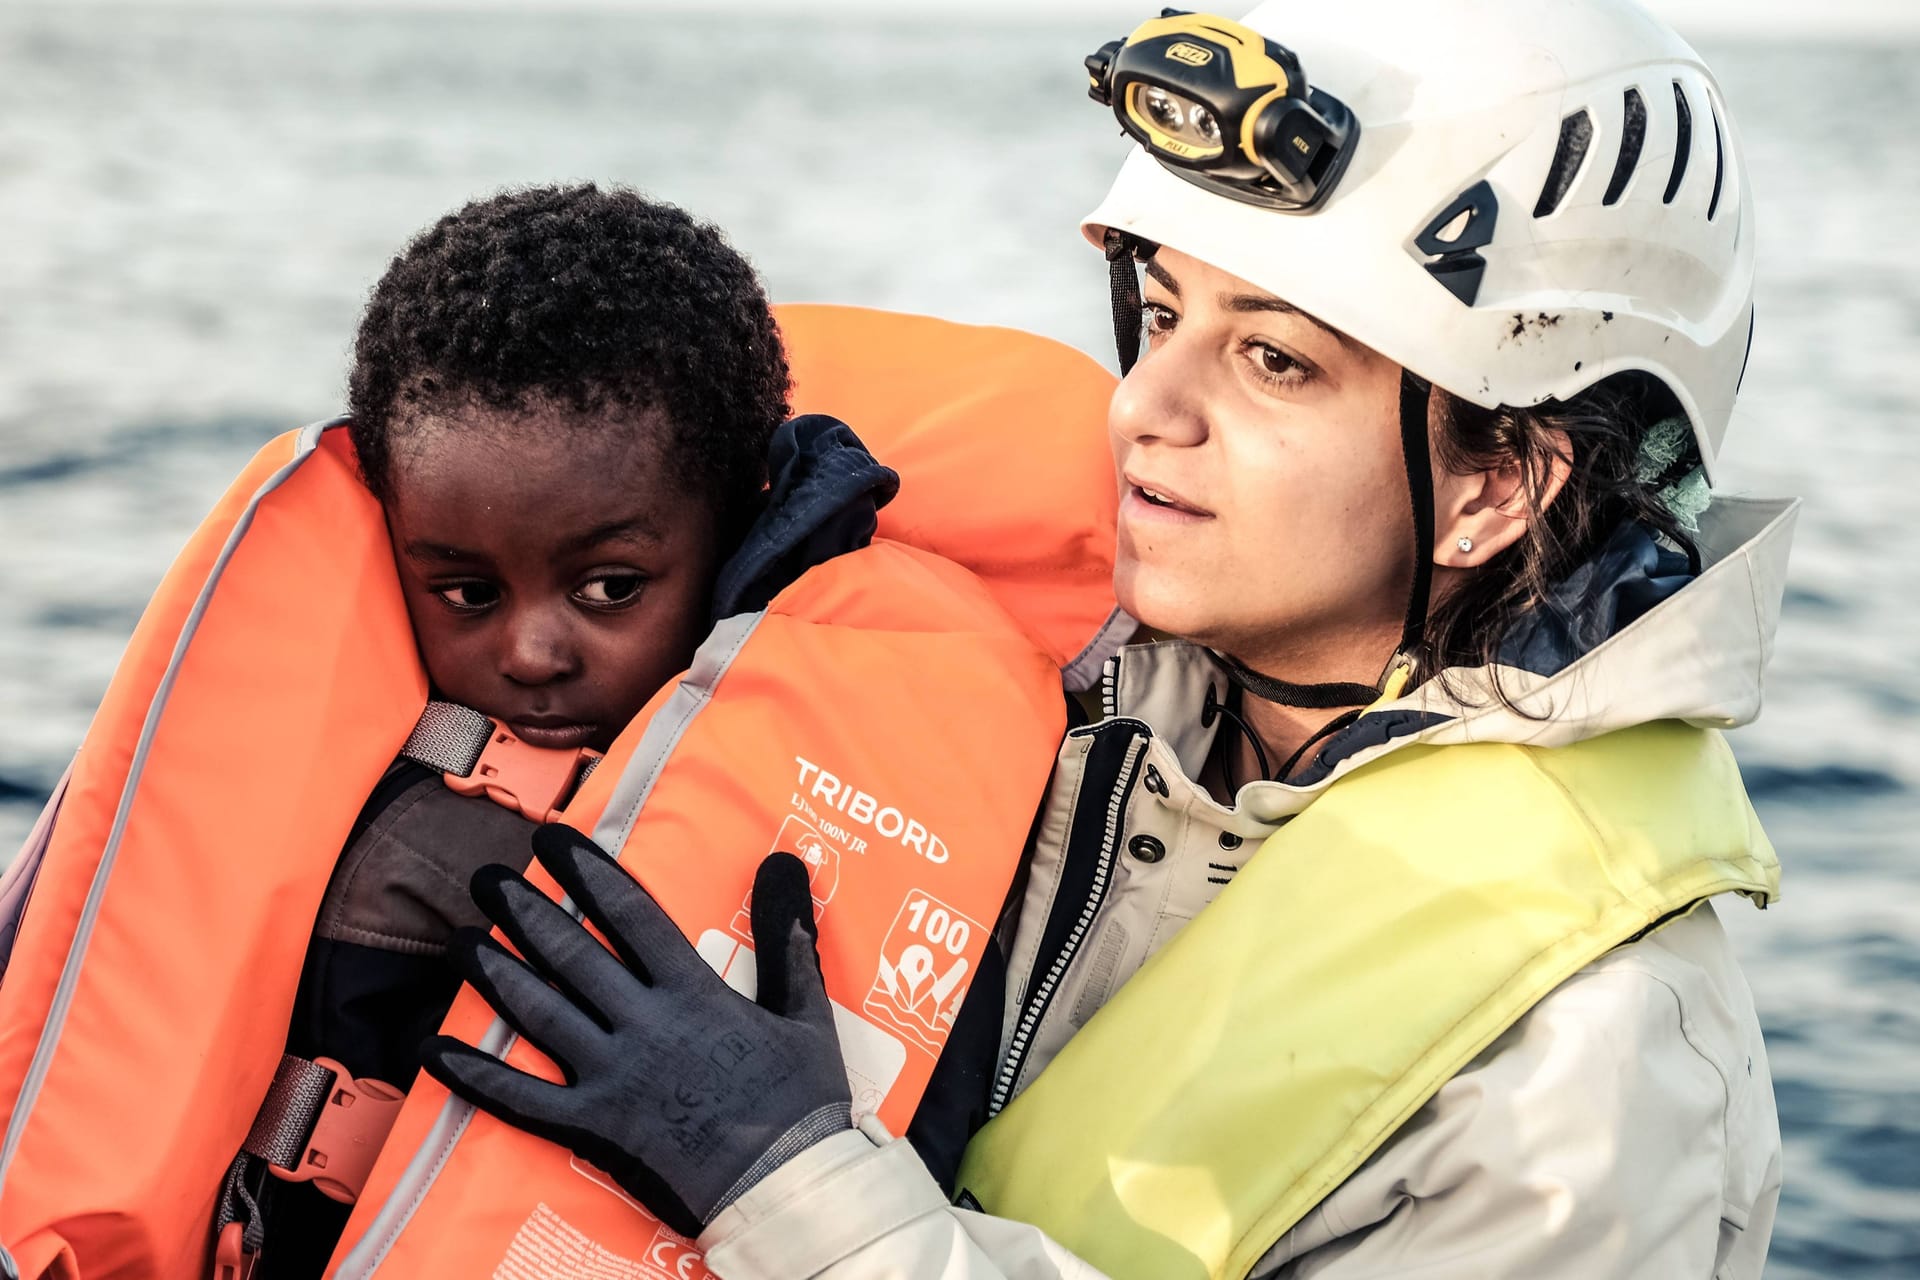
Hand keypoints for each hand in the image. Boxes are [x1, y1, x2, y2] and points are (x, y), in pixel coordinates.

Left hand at [419, 824, 851, 1237]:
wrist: (785, 1191)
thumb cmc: (801, 1103)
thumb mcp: (806, 1012)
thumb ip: (787, 934)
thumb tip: (784, 858)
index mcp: (694, 994)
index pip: (631, 914)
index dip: (588, 872)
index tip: (554, 840)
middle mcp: (644, 1025)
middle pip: (572, 954)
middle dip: (526, 910)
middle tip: (488, 877)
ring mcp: (612, 1077)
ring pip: (539, 1012)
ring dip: (495, 971)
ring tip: (461, 938)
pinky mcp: (592, 1127)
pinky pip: (520, 1098)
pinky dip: (473, 1074)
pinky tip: (434, 1048)